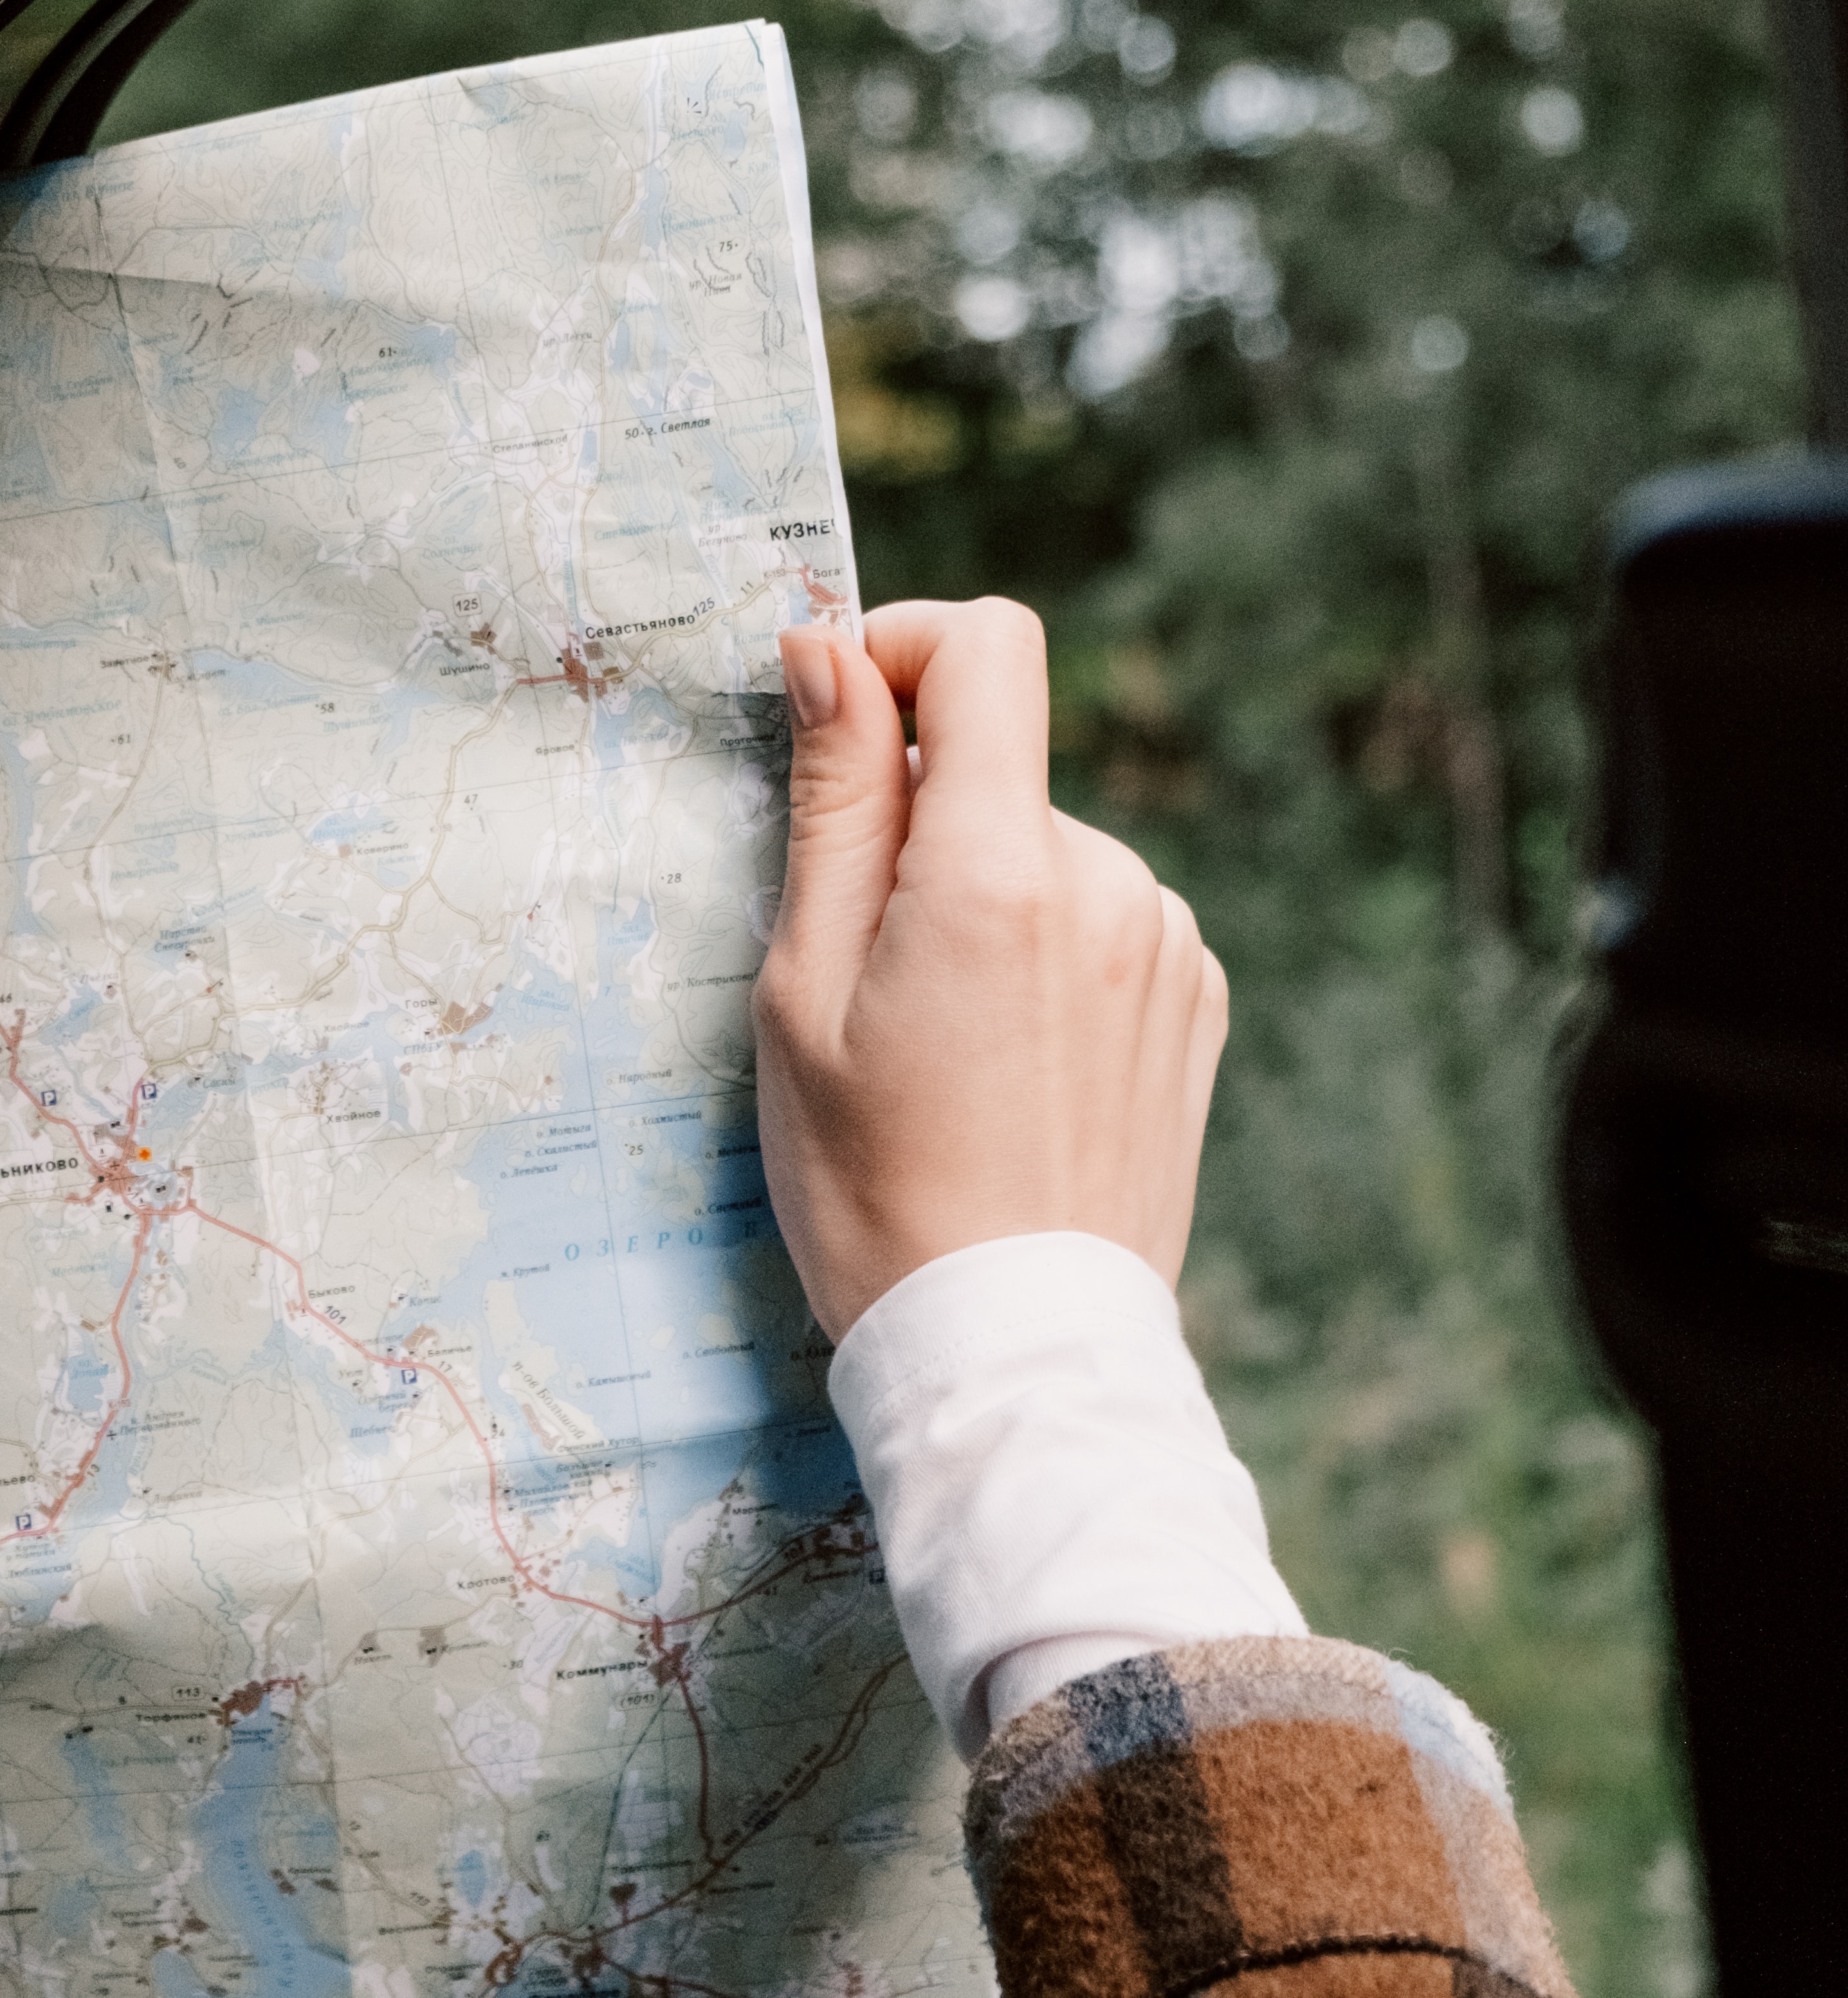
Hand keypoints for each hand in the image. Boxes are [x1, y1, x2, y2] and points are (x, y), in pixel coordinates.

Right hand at [752, 597, 1226, 1342]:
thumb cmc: (873, 1187)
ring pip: (1045, 852)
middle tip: (860, 969)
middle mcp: (1109, 885)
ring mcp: (1166, 945)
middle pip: (1001, 768)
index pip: (988, 648)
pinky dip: (1045, 959)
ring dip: (984, 901)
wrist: (1009, 1351)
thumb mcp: (802, 992)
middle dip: (919, 825)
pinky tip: (1008, 1068)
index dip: (904, 647)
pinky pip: (1102, 923)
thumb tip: (830, 649)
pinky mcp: (1196, 1001)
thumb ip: (831, 804)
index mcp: (998, 872)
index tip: (844, 710)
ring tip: (940, 1043)